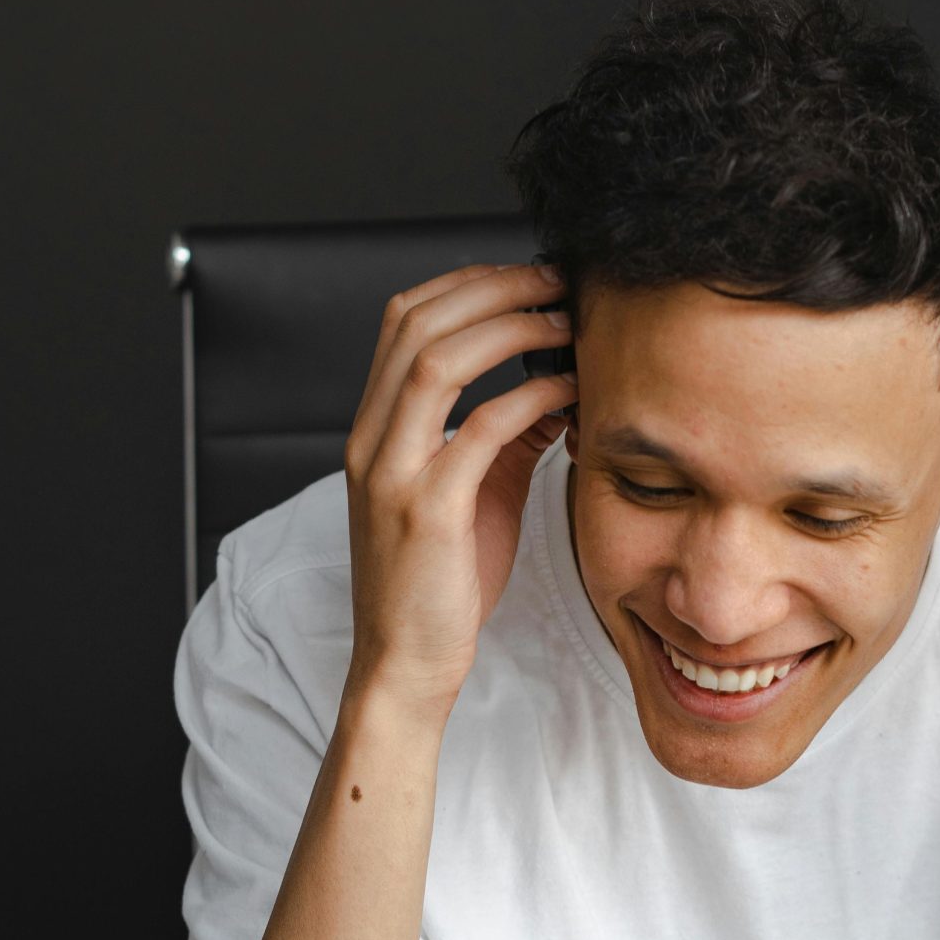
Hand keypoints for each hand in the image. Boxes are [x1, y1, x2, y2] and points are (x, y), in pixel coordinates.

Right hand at [341, 260, 578, 724]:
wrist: (406, 663)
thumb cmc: (440, 584)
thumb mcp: (476, 494)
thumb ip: (504, 437)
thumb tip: (552, 388)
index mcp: (374, 429)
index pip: (403, 321)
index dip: (466, 283)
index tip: (526, 276)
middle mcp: (371, 441)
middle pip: (417, 323)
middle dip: (491, 287)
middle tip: (554, 280)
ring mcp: (392, 473)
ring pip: (437, 360)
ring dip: (508, 327)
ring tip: (562, 321)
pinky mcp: (427, 511)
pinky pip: (480, 429)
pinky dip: (529, 397)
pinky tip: (568, 393)